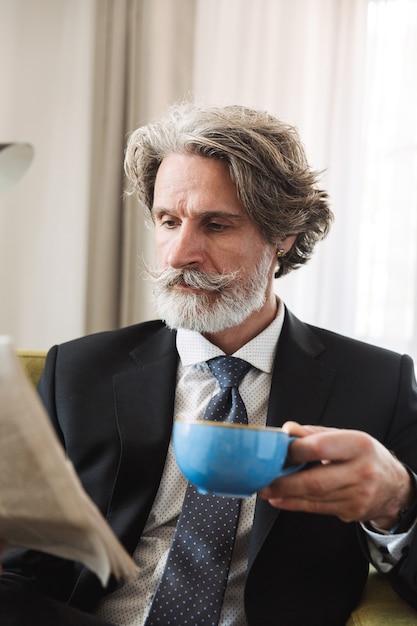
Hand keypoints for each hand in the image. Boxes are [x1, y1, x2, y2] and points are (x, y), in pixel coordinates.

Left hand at [259, 421, 415, 528]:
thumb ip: (314, 434)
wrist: (393, 485)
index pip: (320, 447)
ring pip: (314, 497)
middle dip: (284, 482)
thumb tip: (287, 430)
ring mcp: (358, 496)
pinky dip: (295, 504)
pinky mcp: (352, 512)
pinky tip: (280, 499)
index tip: (277, 451)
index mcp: (359, 445)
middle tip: (263, 479)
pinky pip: (317, 509)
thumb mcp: (345, 437)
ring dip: (285, 494)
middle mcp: (361, 472)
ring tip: (266, 488)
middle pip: (315, 480)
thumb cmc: (364, 455)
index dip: (294, 450)